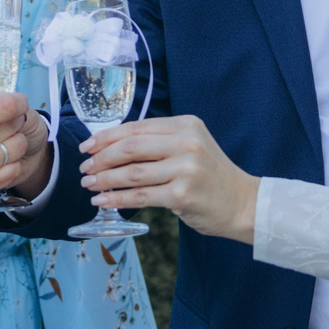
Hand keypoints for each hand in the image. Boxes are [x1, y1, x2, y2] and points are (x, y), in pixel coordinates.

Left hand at [80, 115, 259, 241]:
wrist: (243, 203)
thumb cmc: (210, 176)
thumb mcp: (190, 147)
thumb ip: (159, 143)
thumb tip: (110, 148)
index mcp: (186, 125)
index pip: (136, 128)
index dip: (106, 137)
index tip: (87, 147)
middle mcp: (187, 143)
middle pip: (131, 147)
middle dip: (101, 158)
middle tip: (85, 169)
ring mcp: (186, 169)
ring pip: (132, 173)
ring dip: (105, 179)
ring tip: (89, 185)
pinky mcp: (182, 194)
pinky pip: (141, 196)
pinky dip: (117, 199)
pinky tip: (103, 201)